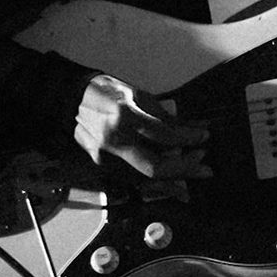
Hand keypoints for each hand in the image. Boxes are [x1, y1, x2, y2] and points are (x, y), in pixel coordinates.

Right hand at [74, 74, 211, 200]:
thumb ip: (166, 117)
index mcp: (125, 117)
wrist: (71, 98)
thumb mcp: (140, 96)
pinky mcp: (100, 165)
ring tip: (192, 172)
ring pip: (144, 180)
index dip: (188, 138)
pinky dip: (154, 184)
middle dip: (184, 170)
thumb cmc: (107, 92)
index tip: (205, 137)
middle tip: (205, 168)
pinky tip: (173, 185)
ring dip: (172, 180)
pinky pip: (133, 179)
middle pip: (154, 167)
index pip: (164, 135)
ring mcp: (104, 157)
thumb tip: (195, 127)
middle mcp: (114, 141)